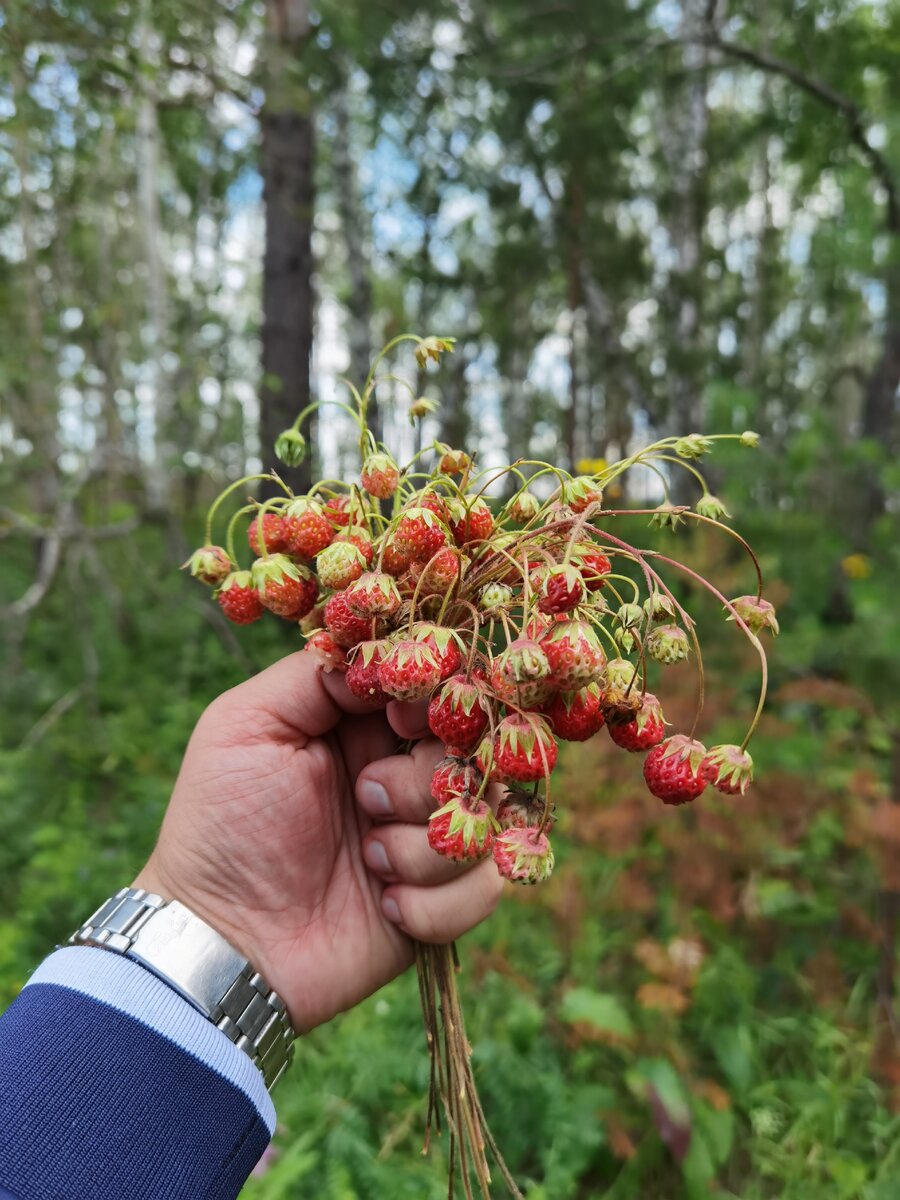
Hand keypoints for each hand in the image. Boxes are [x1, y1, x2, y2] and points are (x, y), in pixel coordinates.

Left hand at [133, 652, 503, 1032]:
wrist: (222, 943)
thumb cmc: (222, 826)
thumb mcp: (246, 724)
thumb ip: (316, 674)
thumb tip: (390, 659)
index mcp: (364, 724)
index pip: (439, 687)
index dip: (434, 699)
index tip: (398, 722)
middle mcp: (405, 774)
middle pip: (474, 749)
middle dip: (423, 778)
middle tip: (366, 798)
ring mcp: (428, 837)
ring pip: (486, 817)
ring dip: (424, 845)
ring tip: (367, 859)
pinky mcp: (444, 901)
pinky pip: (488, 885)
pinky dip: (435, 901)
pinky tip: (385, 905)